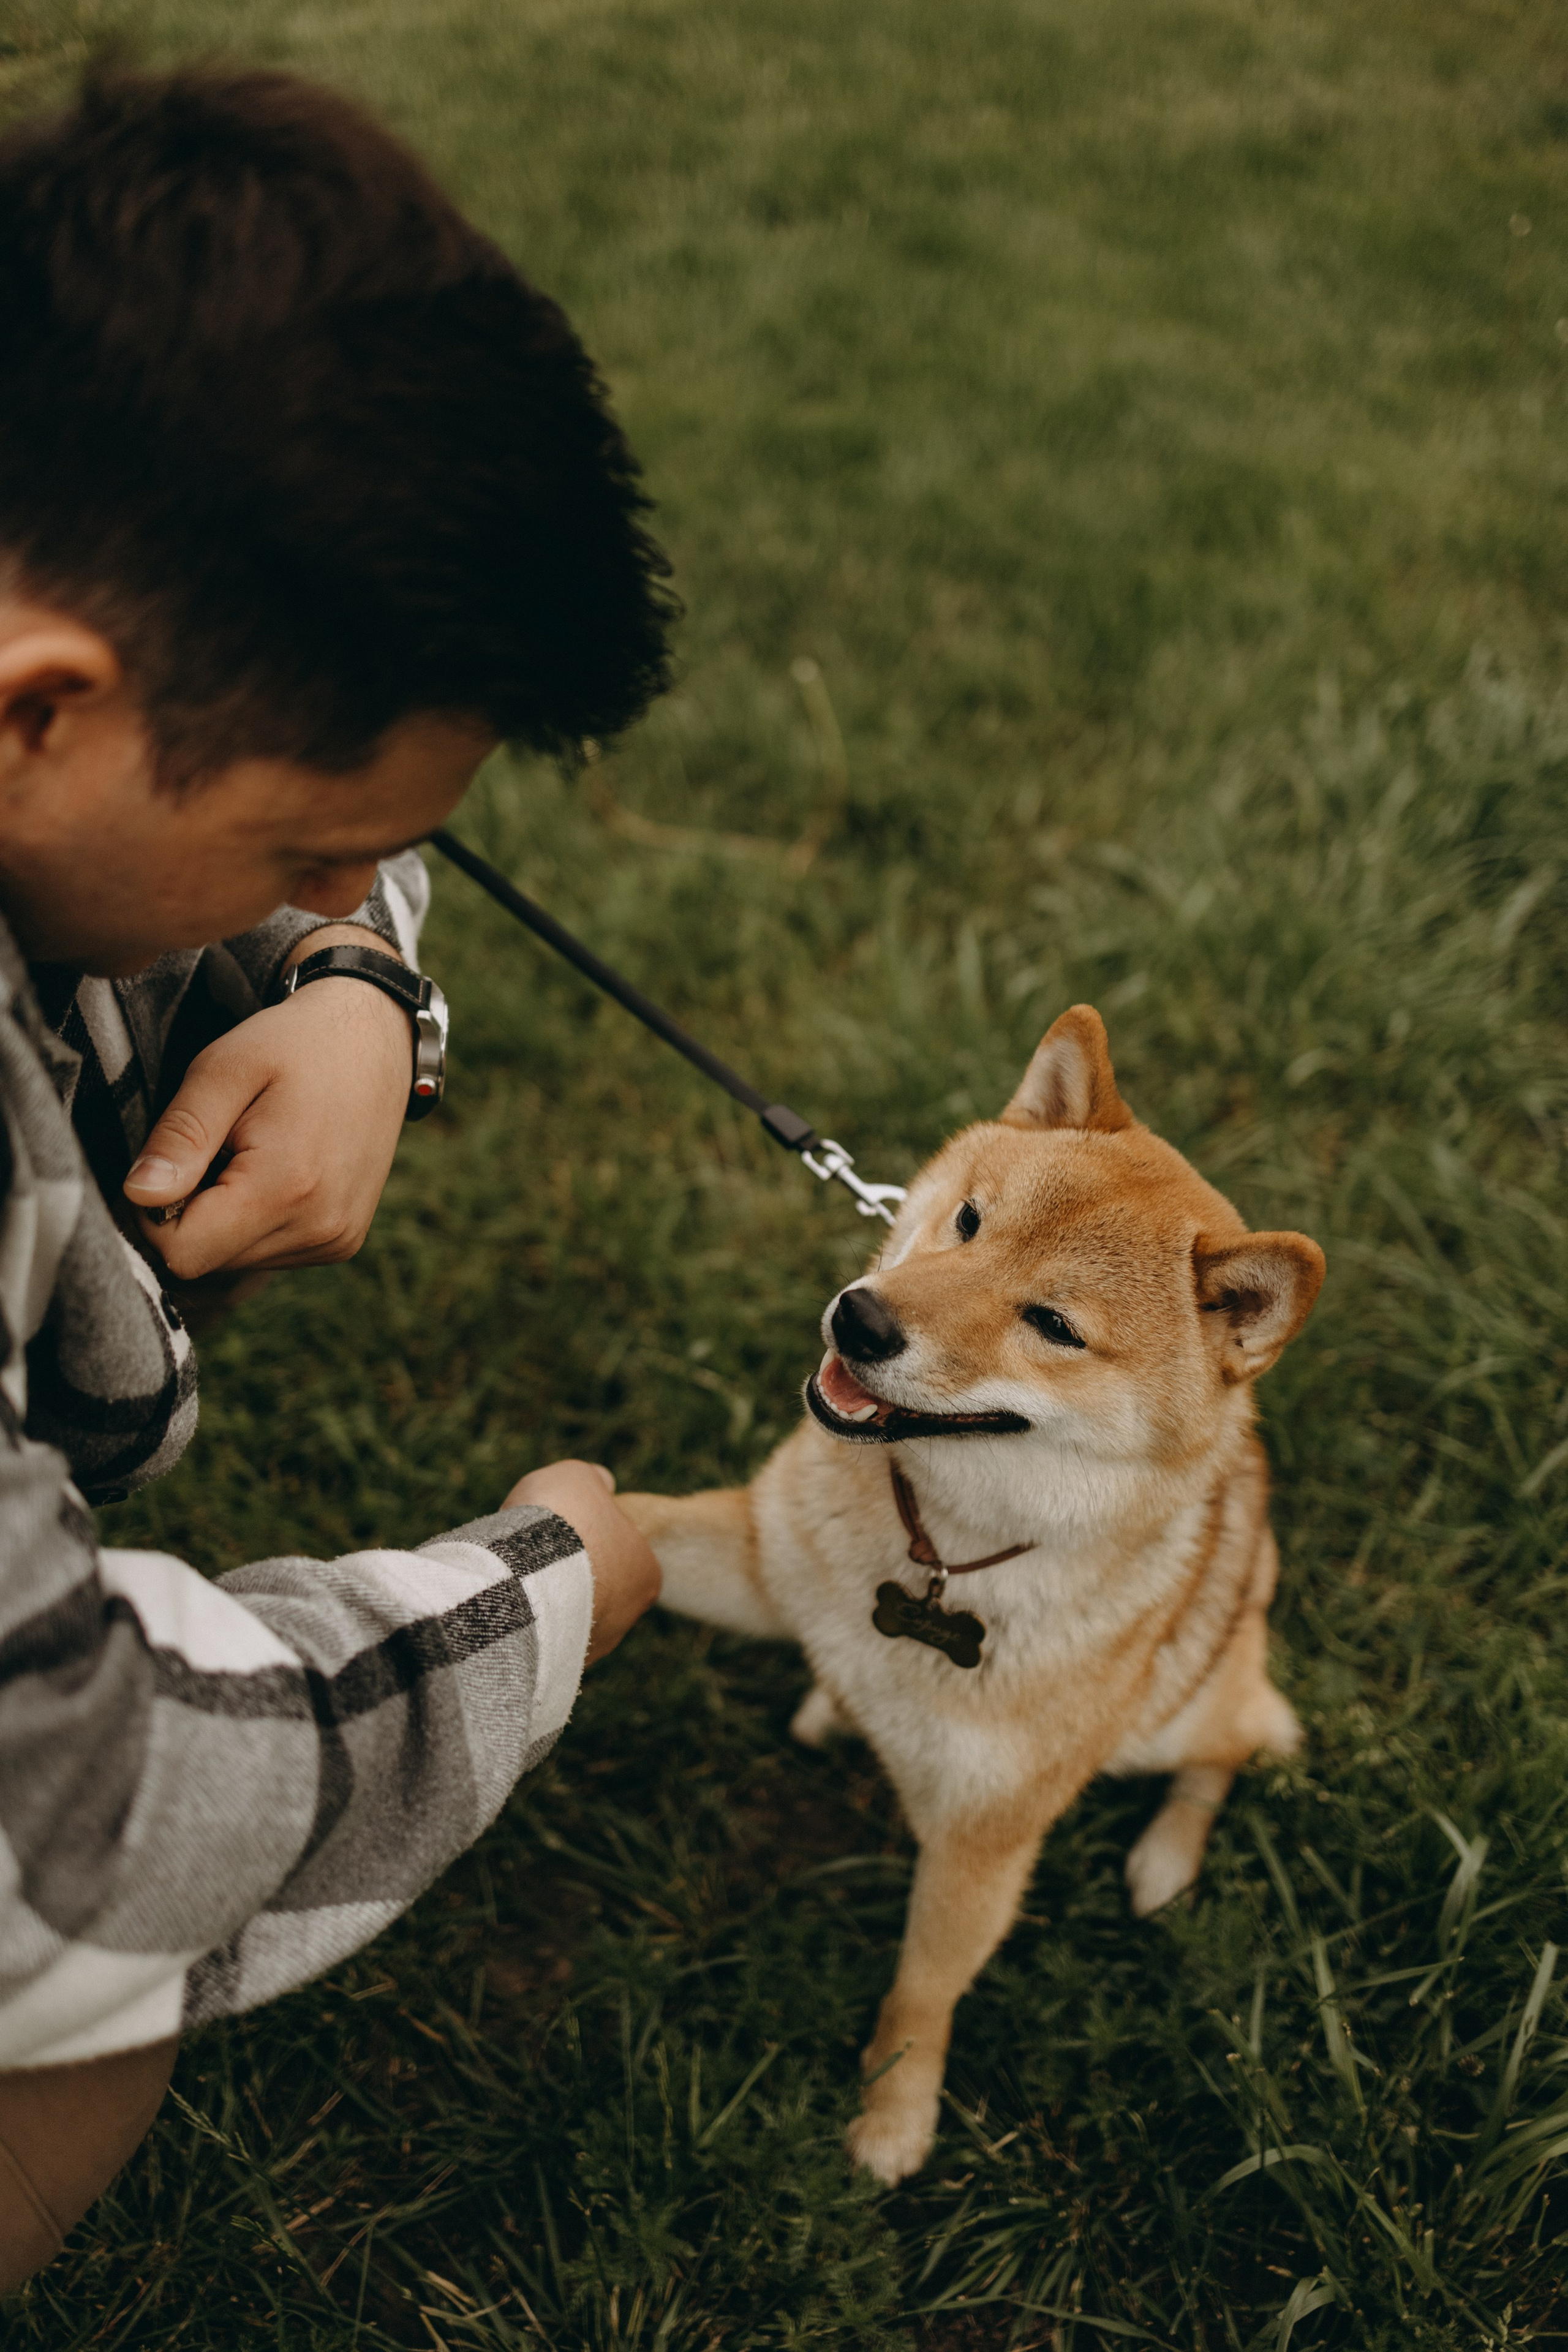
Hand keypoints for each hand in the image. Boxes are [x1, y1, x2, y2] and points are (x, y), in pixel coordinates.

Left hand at [124, 925, 412, 1277]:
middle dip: (190, 1213)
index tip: (171, 1161)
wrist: (374, 1040)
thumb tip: (138, 1196)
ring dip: (222, 1219)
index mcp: (286, 1187)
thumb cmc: (294, 1044)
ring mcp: (336, 1240)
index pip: (183, 1252)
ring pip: (234, 1262)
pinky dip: (252, 1221)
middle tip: (216, 1147)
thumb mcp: (223, 1070)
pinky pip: (268, 1254)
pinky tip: (272, 1173)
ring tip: (248, 1155)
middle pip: (207, 1261)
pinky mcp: (341, 1242)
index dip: (153, 1215)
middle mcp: (319, 1228)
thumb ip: (181, 1135)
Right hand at [505, 1460, 661, 1666]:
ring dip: (542, 1598)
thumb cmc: (561, 1522)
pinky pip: (540, 1641)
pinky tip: (503, 1604)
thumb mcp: (578, 1478)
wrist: (528, 1576)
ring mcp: (591, 1647)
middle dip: (565, 1570)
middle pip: (594, 1586)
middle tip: (531, 1551)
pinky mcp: (555, 1666)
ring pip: (566, 1616)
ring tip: (512, 1574)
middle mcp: (626, 1616)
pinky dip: (524, 1623)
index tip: (558, 1525)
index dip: (588, 1534)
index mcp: (646, 1571)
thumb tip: (601, 1483)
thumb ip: (593, 1481)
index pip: (621, 1550)